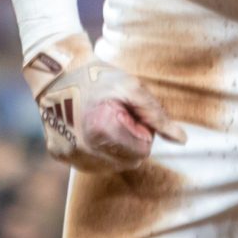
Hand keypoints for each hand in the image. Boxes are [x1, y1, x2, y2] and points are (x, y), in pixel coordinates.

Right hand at [24, 36, 184, 172]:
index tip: (128, 113)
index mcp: (103, 132)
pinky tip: (87, 130)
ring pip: (109, 166)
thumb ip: (157, 115)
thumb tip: (181, 140)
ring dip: (112, 149)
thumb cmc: (97, 76)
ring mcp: (70, 154)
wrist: (56, 71)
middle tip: (116, 116)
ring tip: (101, 122)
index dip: (141, 131)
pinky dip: (94, 151)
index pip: (142, 152)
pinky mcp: (59, 155)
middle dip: (129, 142)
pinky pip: (89, 163)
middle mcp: (84, 149)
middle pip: (127, 162)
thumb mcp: (132, 87)